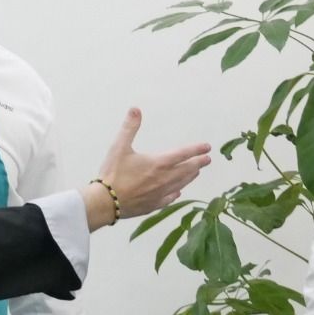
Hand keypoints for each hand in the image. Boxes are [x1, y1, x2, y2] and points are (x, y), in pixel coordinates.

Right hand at [89, 108, 210, 224]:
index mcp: (158, 163)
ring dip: (190, 177)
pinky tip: (177, 192)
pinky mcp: (153, 205)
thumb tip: (135, 109)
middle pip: (186, 170)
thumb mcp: (119, 147)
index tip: (207, 147)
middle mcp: (163, 179)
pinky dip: (176, 193)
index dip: (196, 149)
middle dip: (198, 163)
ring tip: (196, 172)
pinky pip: (169, 198)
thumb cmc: (112, 174)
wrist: (105, 202)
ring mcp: (159, 193)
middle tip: (207, 159)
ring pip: (180, 184)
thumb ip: (129, 127)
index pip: (183, 154)